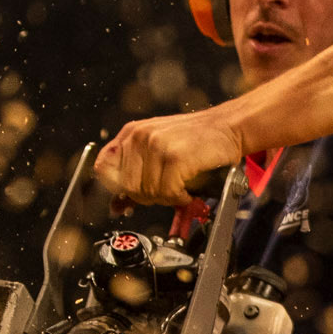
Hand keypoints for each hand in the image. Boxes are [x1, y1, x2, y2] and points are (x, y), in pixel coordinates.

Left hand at [94, 108, 246, 204]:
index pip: (103, 168)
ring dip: (166, 198)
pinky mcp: (175, 157)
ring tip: (179, 190)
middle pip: (126, 186)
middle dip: (146, 197)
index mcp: (131, 133)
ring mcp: (157, 145)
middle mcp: (140, 136)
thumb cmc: (197, 140)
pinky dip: (180, 198)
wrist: (228, 127)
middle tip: (165, 193)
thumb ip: (135, 176)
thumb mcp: (158, 151)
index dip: (115, 188)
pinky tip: (187, 191)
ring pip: (147, 192)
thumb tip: (117, 206)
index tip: (130, 196)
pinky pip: (168, 192)